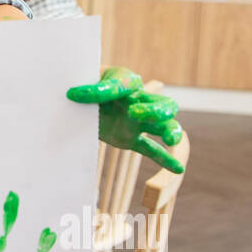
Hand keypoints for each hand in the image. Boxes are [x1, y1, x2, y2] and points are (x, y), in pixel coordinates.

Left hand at [66, 66, 184, 173]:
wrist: (87, 97)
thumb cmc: (89, 83)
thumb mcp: (87, 81)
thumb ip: (86, 89)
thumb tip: (73, 94)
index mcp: (128, 82)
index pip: (124, 84)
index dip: (102, 90)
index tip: (75, 94)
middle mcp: (139, 101)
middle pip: (163, 105)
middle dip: (154, 110)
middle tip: (135, 113)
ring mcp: (138, 122)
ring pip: (163, 126)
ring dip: (170, 131)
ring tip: (171, 139)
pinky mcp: (131, 139)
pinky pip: (151, 149)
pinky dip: (164, 159)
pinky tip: (178, 169)